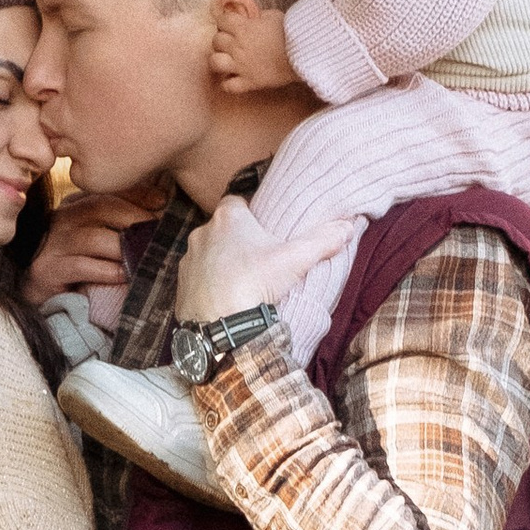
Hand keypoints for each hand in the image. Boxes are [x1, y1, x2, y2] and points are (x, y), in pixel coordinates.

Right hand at [24, 186, 155, 307]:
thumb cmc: (78, 266)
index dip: (137, 194)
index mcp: (76, 205)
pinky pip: (82, 267)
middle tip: (159, 234)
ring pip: (94, 238)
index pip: (109, 192)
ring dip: (124, 249)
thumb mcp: (101, 240)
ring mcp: (54, 243)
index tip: (162, 202)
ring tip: (144, 258)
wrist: (40, 294)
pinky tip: (123, 276)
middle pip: (102, 208)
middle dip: (136, 219)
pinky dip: (107, 271)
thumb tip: (161, 209)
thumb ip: (123, 224)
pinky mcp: (48, 269)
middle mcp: (63, 218)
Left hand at [175, 193, 363, 326]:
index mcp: (228, 217)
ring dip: (221, 262)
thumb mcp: (295, 260)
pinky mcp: (180, 285)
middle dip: (237, 239)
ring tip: (243, 281)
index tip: (264, 226)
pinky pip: (196, 279)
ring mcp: (188, 259)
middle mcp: (202, 232)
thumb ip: (322, 240)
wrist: (220, 328)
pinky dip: (208, 285)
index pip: (238, 201)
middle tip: (259, 256)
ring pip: (207, 253)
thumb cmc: (254, 285)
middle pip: (222, 228)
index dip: (251, 212)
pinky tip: (225, 299)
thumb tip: (349, 226)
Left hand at [207, 0, 299, 95]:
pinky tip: (234, 78)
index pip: (221, 20)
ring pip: (214, 62)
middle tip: (232, 42)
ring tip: (227, 60)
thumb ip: (256, 17)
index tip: (231, 24)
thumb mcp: (272, 16)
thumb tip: (250, 18)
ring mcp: (241, 66)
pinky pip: (227, 86)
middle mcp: (238, 46)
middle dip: (222, 40)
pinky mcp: (249, 82)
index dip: (224, 21)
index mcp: (243, 28)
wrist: (303, 54)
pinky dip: (228, 83)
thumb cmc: (290, 32)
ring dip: (219, 60)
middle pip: (216, 40)